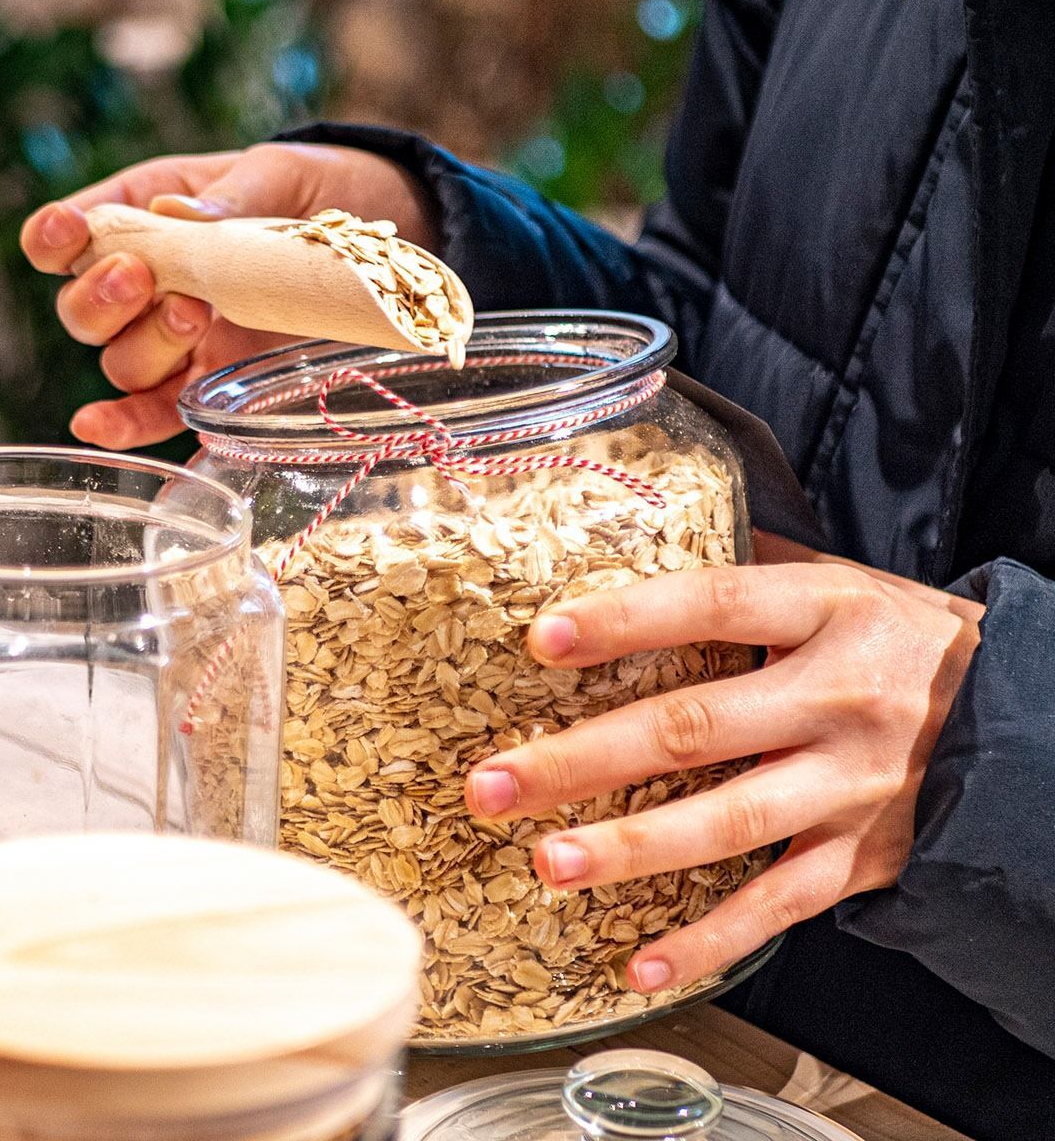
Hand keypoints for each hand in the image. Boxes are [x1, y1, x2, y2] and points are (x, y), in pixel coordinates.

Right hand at [19, 143, 431, 448]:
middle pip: (81, 311)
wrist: (382, 231)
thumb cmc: (313, 190)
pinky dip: (124, 425)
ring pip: (120, 360)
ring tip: (196, 312)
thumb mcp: (276, 174)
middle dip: (100, 298)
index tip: (70, 232)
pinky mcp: (212, 380)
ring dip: (144, 343)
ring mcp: (175, 337)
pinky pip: (156, 412)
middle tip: (145, 276)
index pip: (68, 234)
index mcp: (143, 212)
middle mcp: (146, 282)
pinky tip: (99, 427)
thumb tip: (178, 212)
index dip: (54, 238)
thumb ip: (230, 195)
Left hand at [463, 560, 981, 993]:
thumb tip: (631, 531)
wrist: (1026, 722)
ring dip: (630, 850)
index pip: (712, 605)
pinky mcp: (863, 856)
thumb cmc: (902, 639)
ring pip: (728, 823)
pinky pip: (778, 905)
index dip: (626, 621)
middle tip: (494, 782)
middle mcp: (836, 699)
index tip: (543, 638)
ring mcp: (850, 784)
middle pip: (695, 728)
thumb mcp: (842, 582)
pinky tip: (641, 964)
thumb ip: (747, 567)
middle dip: (583, 758)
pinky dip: (709, 941)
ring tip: (548, 863)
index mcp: (826, 613)